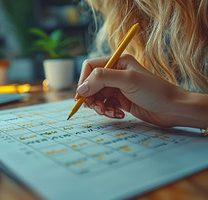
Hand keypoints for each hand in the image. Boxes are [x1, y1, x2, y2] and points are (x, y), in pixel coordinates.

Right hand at [75, 54, 191, 126]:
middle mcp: (116, 73)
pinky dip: (109, 111)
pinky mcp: (121, 100)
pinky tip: (119, 115)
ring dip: (100, 107)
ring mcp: (118, 87)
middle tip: (96, 108)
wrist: (173, 109)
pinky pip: (106, 105)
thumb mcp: (128, 81)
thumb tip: (81, 88)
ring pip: (97, 96)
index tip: (81, 96)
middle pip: (92, 83)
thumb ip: (102, 79)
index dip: (84, 81)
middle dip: (92, 97)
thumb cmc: (154, 91)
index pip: (91, 67)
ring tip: (110, 113)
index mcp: (117, 62)